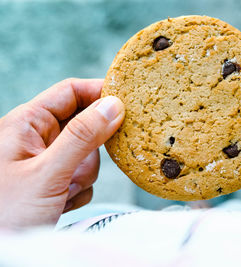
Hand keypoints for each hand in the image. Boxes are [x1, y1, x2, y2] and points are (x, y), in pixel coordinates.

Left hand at [0, 78, 124, 228]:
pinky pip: (83, 176)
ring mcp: (46, 162)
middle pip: (83, 126)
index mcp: (27, 124)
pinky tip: (60, 203)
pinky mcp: (54, 181)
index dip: (99, 92)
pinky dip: (78, 191)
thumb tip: (114, 105)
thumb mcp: (48, 172)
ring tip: (63, 192)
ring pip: (86, 155)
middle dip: (90, 150)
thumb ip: (83, 137)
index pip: (70, 92)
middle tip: (82, 166)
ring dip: (82, 176)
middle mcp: (37, 139)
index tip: (129, 100)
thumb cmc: (5, 213)